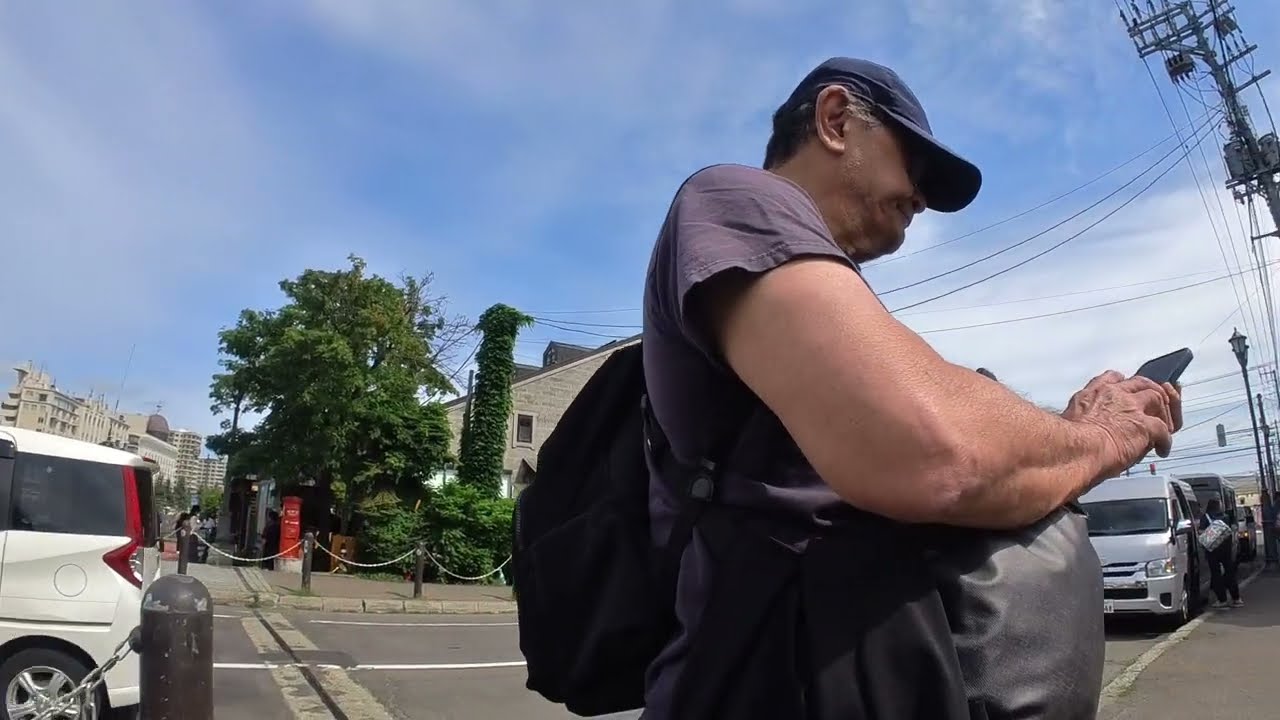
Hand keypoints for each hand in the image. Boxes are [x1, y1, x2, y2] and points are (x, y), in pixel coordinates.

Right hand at [1061, 370, 1181, 477]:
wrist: (1075, 449)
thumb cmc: (1064, 443)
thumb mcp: (1066, 424)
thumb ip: (1081, 420)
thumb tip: (1086, 432)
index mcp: (1091, 395)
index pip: (1112, 378)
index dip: (1124, 382)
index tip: (1127, 388)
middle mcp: (1113, 395)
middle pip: (1141, 383)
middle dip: (1153, 391)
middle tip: (1158, 404)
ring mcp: (1131, 407)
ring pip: (1158, 398)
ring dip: (1164, 412)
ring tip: (1164, 427)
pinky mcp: (1145, 425)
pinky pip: (1164, 429)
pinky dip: (1166, 440)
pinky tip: (1162, 450)